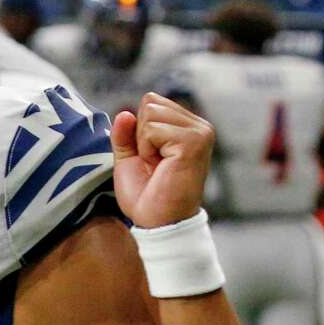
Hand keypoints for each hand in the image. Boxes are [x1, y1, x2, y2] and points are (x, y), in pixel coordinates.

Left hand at [111, 93, 214, 229]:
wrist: (157, 222)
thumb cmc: (146, 195)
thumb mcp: (129, 159)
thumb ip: (125, 135)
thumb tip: (124, 113)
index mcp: (186, 126)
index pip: (151, 102)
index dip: (139, 131)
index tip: (149, 158)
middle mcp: (198, 125)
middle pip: (150, 102)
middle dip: (140, 135)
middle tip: (152, 163)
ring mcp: (199, 132)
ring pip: (151, 113)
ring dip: (144, 143)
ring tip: (157, 165)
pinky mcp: (194, 141)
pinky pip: (153, 128)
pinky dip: (147, 149)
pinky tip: (160, 166)